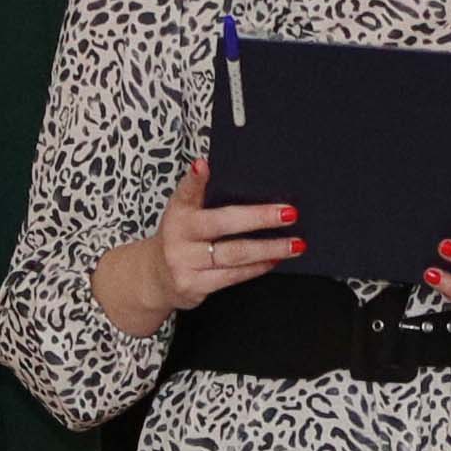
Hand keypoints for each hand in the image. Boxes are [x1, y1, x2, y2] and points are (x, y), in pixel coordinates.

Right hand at [98, 157, 298, 332]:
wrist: (156, 278)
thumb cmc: (182, 239)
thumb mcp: (185, 214)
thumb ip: (204, 197)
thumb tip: (242, 180)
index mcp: (178, 211)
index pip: (186, 192)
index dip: (194, 179)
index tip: (203, 165)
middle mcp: (178, 235)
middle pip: (222, 223)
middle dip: (259, 218)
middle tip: (289, 213)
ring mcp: (184, 262)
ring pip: (234, 254)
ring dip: (269, 248)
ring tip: (294, 243)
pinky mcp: (193, 285)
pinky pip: (232, 276)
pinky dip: (257, 268)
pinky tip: (274, 260)